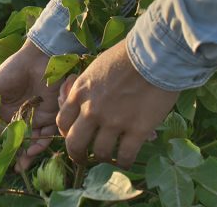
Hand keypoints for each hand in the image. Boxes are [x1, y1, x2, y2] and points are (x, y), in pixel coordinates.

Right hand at [0, 39, 60, 171]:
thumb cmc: (15, 67)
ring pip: (34, 139)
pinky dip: (40, 143)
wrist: (39, 58)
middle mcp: (25, 115)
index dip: (1, 142)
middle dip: (16, 154)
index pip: (5, 130)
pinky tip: (31, 150)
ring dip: (28, 153)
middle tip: (12, 167)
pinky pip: (48, 133)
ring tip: (21, 164)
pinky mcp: (53, 115)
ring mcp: (39, 116)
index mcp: (10, 108)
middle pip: (21, 139)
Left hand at [56, 40, 178, 167]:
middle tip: (84, 159)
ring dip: (104, 158)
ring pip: (100, 152)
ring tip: (110, 157)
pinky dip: (124, 162)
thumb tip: (87, 103)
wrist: (154, 54)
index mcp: (80, 92)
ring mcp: (113, 122)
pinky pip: (125, 156)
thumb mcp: (96, 68)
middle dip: (78, 155)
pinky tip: (126, 160)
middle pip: (74, 143)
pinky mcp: (137, 130)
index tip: (74, 138)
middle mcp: (92, 110)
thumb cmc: (126, 56)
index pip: (62, 122)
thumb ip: (88, 89)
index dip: (66, 134)